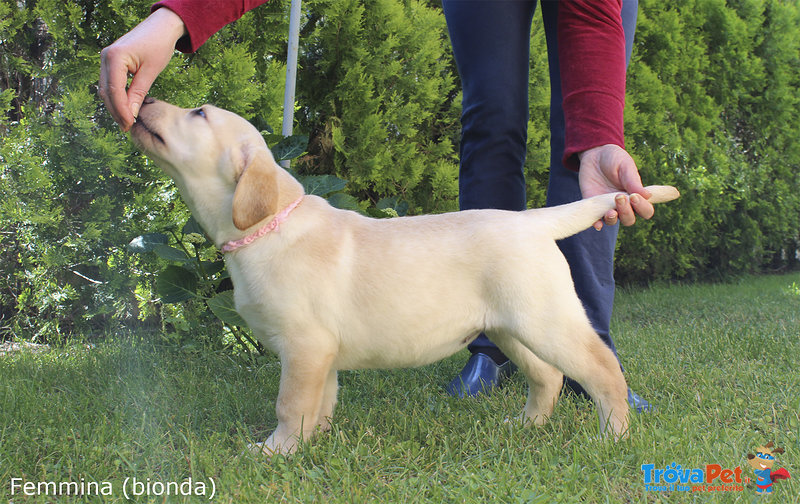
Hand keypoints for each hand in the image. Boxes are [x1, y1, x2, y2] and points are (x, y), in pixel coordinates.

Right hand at [98, 8, 186, 130]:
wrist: (161, 27)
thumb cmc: (159, 45)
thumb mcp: (150, 72)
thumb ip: (138, 93)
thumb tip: (131, 115)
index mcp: (114, 57)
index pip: (114, 91)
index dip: (121, 110)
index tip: (130, 125)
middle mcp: (105, 57)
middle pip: (106, 91)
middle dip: (116, 111)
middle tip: (128, 128)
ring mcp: (106, 59)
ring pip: (106, 89)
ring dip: (115, 106)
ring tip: (127, 121)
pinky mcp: (110, 62)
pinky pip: (110, 83)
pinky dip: (116, 97)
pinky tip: (126, 108)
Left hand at [578, 144, 653, 229]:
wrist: (594, 155)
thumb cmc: (614, 159)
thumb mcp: (625, 166)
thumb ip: (633, 181)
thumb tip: (648, 196)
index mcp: (636, 196)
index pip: (645, 210)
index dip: (642, 207)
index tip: (634, 196)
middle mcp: (624, 205)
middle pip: (629, 219)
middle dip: (626, 212)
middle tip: (619, 197)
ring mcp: (608, 207)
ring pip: (614, 221)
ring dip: (613, 219)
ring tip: (610, 211)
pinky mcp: (594, 206)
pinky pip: (596, 220)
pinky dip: (597, 224)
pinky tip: (597, 224)